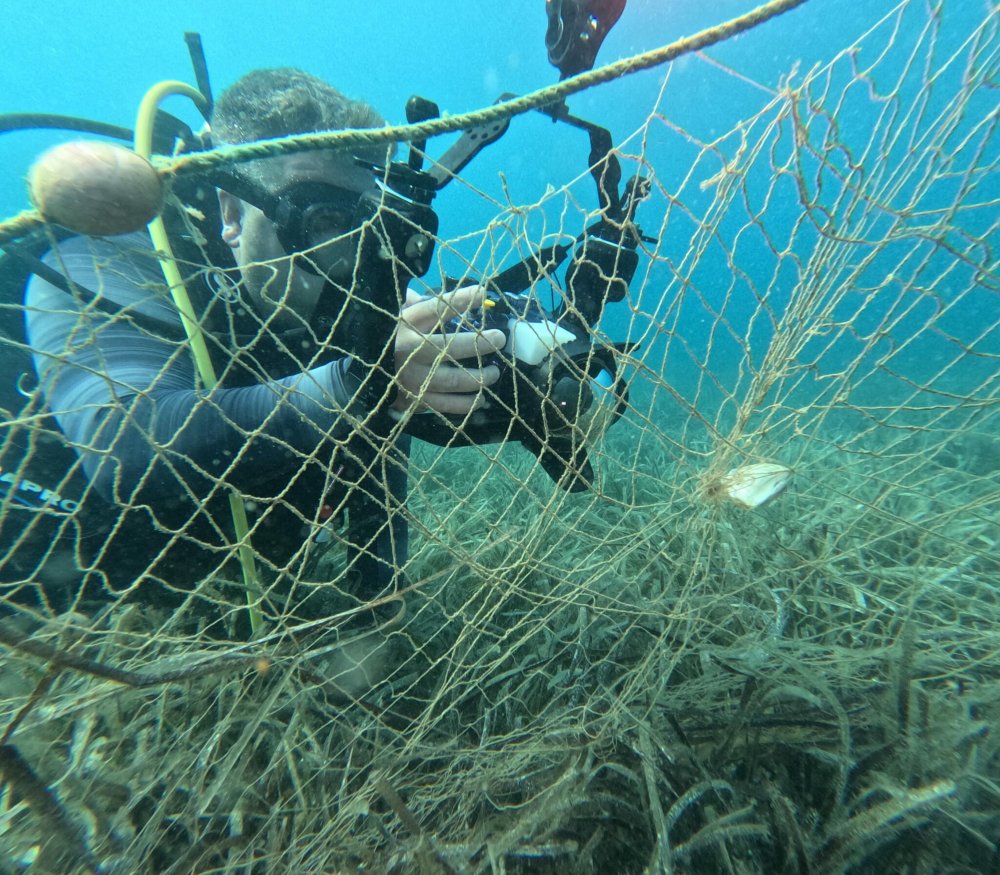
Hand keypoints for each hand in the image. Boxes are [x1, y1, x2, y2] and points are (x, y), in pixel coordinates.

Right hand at [392, 285, 504, 414]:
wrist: (367, 376)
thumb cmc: (396, 339)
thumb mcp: (403, 317)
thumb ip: (421, 304)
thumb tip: (456, 292)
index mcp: (406, 325)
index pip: (436, 309)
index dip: (461, 300)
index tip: (483, 294)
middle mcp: (409, 351)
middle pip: (449, 347)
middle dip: (480, 343)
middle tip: (500, 339)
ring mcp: (413, 378)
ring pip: (454, 380)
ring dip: (480, 377)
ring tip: (494, 372)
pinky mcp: (417, 400)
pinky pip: (448, 405)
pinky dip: (467, 403)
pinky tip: (481, 399)